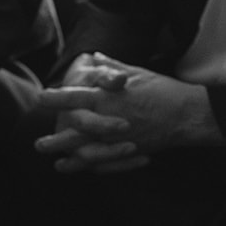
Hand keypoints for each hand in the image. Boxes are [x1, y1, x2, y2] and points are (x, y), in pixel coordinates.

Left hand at [34, 55, 223, 172]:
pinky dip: (87, 166)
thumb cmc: (162, 90)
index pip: (75, 97)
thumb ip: (111, 68)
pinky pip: (103, 163)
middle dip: (56, 137)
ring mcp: (118, 139)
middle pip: (75, 131)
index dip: (56, 99)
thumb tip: (94, 58)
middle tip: (39, 143)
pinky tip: (74, 167)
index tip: (40, 98)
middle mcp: (110, 119)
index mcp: (109, 97)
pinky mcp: (129, 152)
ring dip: (68, 156)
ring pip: (86, 151)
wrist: (186, 114)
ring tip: (53, 160)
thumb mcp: (136, 73)